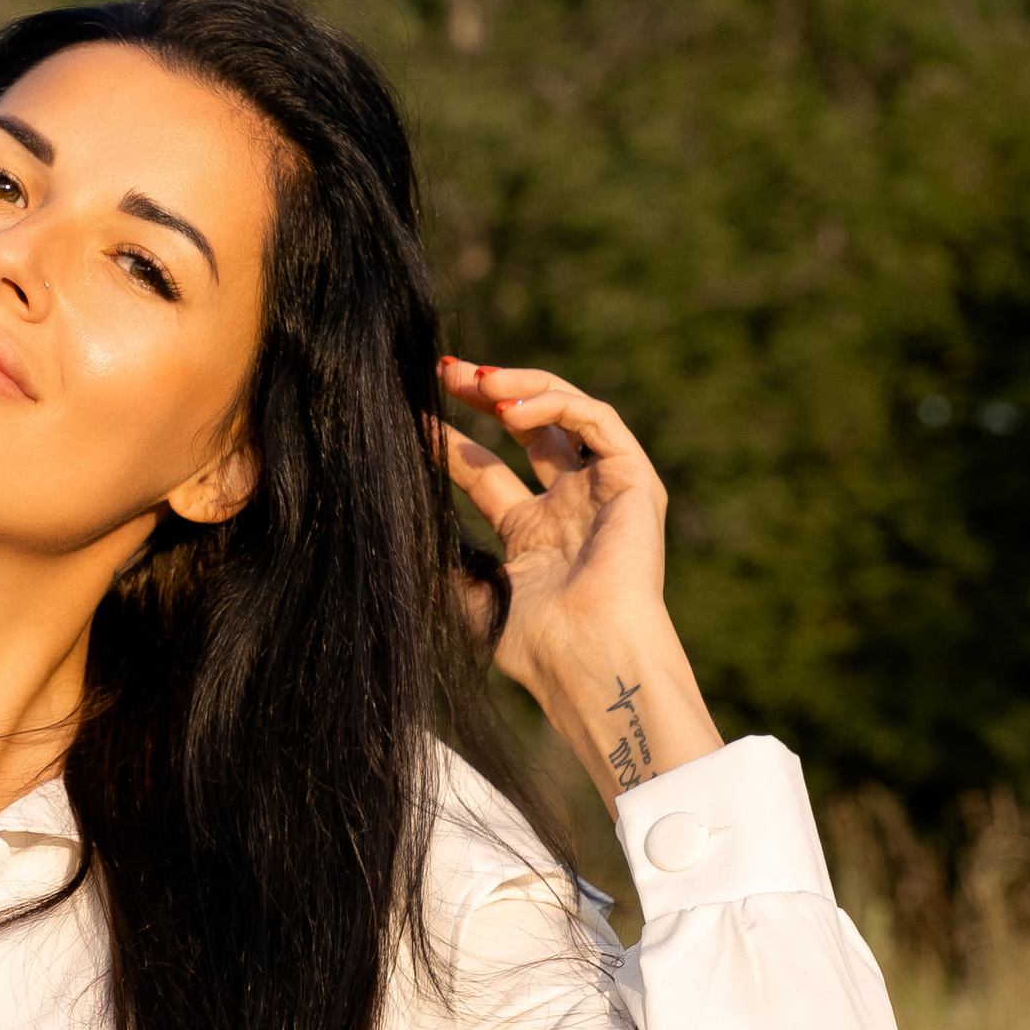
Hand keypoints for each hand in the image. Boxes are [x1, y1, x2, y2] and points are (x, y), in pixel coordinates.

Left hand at [437, 358, 722, 810]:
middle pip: (526, 429)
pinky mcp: (634, 481)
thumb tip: (394, 524)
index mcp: (531, 535)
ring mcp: (602, 492)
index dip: (448, 440)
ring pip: (564, 413)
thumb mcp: (466, 593)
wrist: (585, 658)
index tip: (412, 416)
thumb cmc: (530, 641)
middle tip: (443, 371)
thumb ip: (437, 557)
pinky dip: (555, 402)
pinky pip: (598, 420)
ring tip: (473, 379)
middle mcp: (568, 507)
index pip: (484, 469)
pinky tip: (512, 407)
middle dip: (485, 394)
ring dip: (518, 387)